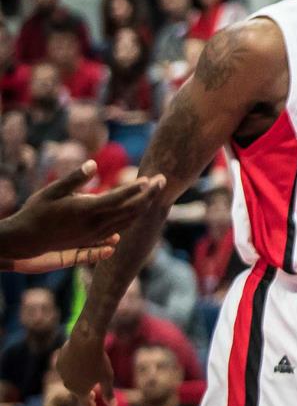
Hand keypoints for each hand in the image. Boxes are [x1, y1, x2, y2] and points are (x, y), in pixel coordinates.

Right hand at [0, 163, 165, 270]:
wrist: (26, 240)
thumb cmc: (37, 211)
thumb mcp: (51, 191)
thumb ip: (74, 178)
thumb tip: (93, 164)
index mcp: (85, 210)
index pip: (118, 199)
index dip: (136, 189)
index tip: (149, 178)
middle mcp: (95, 225)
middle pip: (131, 210)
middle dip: (149, 195)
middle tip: (162, 179)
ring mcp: (96, 235)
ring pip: (129, 221)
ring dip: (145, 205)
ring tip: (155, 190)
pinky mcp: (94, 240)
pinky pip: (121, 228)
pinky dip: (134, 217)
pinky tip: (140, 207)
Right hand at [58, 327, 115, 405]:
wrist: (84, 342)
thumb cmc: (98, 361)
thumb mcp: (107, 377)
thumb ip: (108, 393)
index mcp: (80, 391)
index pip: (85, 401)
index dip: (89, 405)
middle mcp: (68, 385)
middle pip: (77, 390)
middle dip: (85, 392)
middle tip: (92, 393)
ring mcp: (62, 374)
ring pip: (72, 378)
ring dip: (79, 378)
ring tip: (86, 375)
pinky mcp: (59, 362)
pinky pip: (67, 367)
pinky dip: (73, 367)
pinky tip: (79, 362)